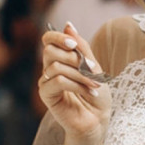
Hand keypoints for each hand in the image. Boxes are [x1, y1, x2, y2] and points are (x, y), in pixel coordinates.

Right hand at [39, 22, 111, 144]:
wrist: (98, 119)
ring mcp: (46, 82)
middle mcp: (49, 68)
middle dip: (74, 58)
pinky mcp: (46, 95)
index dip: (57, 37)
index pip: (48, 39)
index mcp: (60, 59)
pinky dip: (76, 85)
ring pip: (56, 66)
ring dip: (80, 74)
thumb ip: (80, 47)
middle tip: (91, 68)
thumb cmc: (96, 94)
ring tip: (95, 85)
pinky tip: (89, 92)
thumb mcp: (93, 66)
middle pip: (49, 50)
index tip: (73, 44)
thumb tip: (68, 25)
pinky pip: (57, 81)